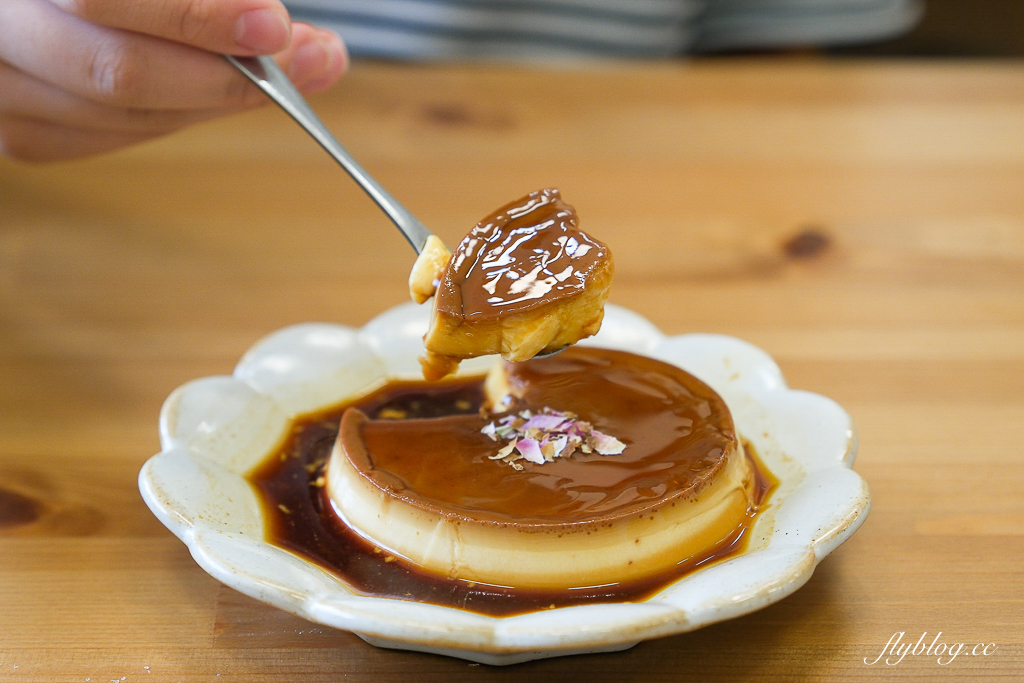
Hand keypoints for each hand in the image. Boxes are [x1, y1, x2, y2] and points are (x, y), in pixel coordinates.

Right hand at [0, 0, 347, 161]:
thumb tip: (290, 37)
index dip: (194, 17)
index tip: (272, 26)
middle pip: (119, 73)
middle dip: (229, 74)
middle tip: (310, 59)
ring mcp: (4, 90)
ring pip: (129, 116)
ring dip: (223, 98)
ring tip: (296, 69)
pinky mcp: (25, 130)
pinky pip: (120, 136)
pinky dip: (186, 113)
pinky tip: (225, 89)